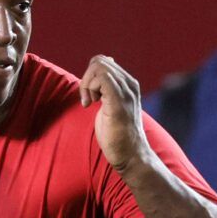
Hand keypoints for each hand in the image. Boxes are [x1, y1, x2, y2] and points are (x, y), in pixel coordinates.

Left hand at [80, 55, 151, 172]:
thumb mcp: (111, 104)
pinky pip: (103, 79)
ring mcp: (126, 93)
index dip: (90, 75)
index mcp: (128, 84)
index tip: (90, 96)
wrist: (130, 156)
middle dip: (86, 78)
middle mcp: (129, 85)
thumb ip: (108, 86)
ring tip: (89, 102)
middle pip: (99, 61)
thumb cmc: (118, 135)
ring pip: (99, 67)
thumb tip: (108, 62)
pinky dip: (90, 89)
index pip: (104, 61)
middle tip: (87, 99)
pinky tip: (90, 104)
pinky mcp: (119, 103)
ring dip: (87, 84)